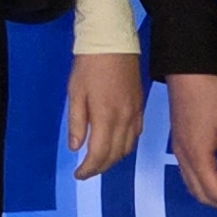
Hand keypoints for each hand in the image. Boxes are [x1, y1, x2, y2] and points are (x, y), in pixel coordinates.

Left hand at [63, 51, 144, 180]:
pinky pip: (136, 135)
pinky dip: (125, 147)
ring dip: (113, 159)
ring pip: (127, 148)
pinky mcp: (141, 107)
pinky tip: (115, 146)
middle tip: (86, 171)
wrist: (113, 43)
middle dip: (100, 167)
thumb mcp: (75, 93)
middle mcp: (125, 119)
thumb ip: (76, 122)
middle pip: (115, 155)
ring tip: (98, 161)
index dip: (89, 168)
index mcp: (106, 117)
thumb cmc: (89, 66)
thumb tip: (76, 147)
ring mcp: (135, 114)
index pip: (100, 154)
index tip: (79, 173)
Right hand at [167, 70, 216, 211]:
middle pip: (201, 194)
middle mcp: (184, 158)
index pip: (215, 192)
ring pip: (194, 184)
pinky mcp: (181, 142)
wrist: (188, 72)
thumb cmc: (212, 95)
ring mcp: (180, 150)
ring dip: (215, 192)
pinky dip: (208, 179)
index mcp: (197, 156)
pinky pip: (191, 172)